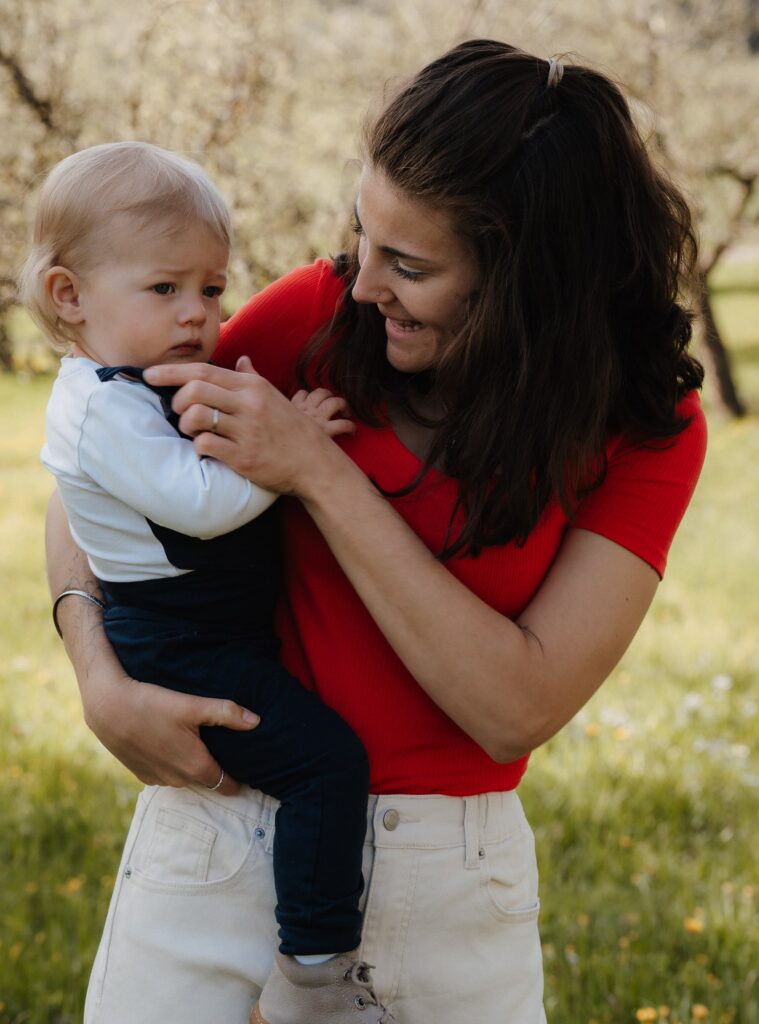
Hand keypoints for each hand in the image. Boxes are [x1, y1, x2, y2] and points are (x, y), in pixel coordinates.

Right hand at [89, 673, 258, 793]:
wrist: (108, 708)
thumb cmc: (152, 705)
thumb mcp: (192, 706)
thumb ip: (227, 713)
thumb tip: (256, 721)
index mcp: (196, 767)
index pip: (227, 785)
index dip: (240, 780)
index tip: (249, 772)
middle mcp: (178, 780)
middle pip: (208, 782)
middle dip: (218, 772)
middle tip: (227, 752)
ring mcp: (159, 780)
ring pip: (186, 778)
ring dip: (193, 767)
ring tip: (199, 746)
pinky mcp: (142, 775)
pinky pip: (167, 775)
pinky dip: (174, 765)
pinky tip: (172, 745)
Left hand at [143, 357, 354, 497]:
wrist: (314, 462)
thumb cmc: (291, 428)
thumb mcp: (274, 396)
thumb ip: (252, 378)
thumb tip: (241, 360)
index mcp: (251, 386)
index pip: (204, 371)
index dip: (172, 372)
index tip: (149, 375)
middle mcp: (249, 404)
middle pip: (195, 390)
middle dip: (177, 401)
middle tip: (178, 412)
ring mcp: (247, 430)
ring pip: (196, 417)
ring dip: (185, 425)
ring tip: (194, 432)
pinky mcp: (244, 456)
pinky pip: (206, 445)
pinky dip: (198, 447)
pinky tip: (206, 449)